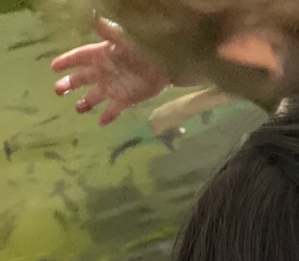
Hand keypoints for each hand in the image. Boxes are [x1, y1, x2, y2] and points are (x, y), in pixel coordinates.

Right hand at [51, 19, 171, 126]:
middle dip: (69, 85)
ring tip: (78, 108)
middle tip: (58, 91)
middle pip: (81, 79)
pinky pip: (113, 110)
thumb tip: (94, 19)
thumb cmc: (141, 46)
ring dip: (85, 103)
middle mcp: (103, 72)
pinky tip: (101, 122)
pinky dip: (107, 116)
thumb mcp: (123, 38)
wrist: (162, 63)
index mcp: (100, 55)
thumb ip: (108, 32)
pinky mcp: (125, 100)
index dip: (66, 62)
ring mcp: (113, 88)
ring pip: (94, 97)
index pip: (78, 58)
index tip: (54, 67)